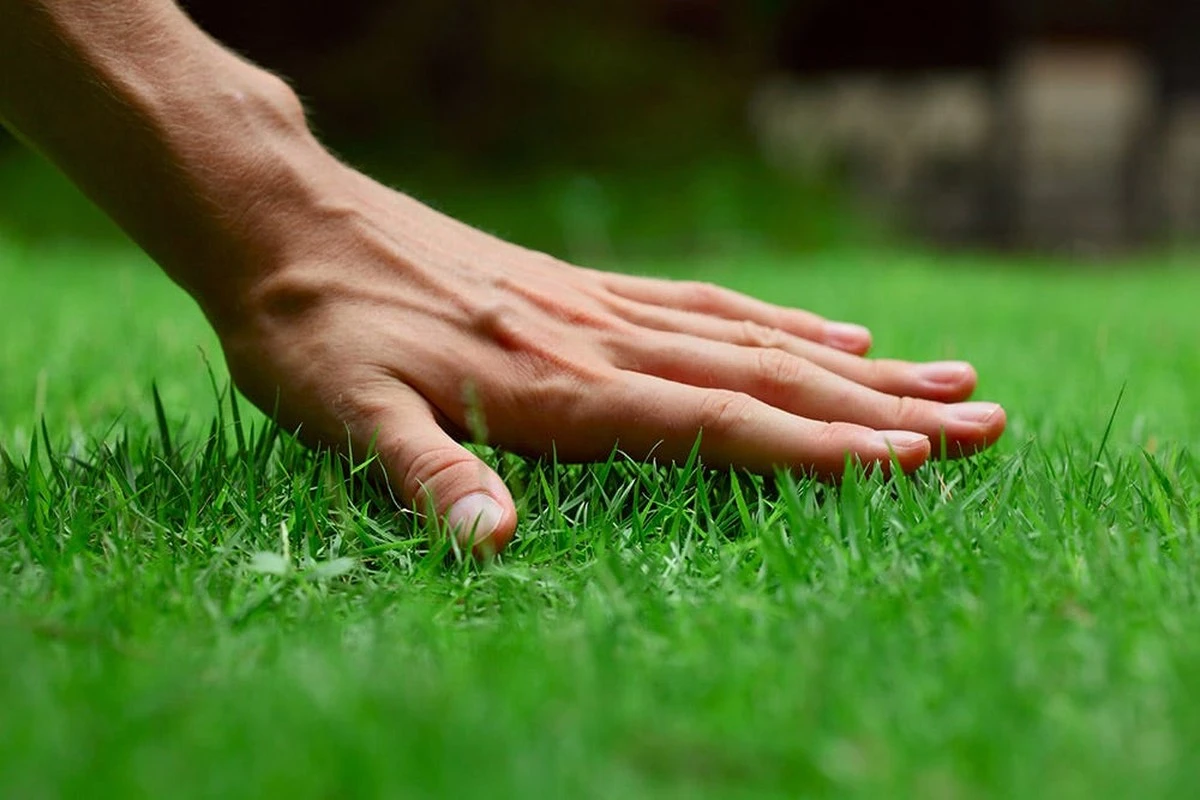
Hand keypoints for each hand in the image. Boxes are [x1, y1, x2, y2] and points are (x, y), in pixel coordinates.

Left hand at [215, 164, 1005, 554]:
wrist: (287, 221)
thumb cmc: (313, 330)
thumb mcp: (345, 416)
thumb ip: (428, 477)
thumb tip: (494, 546)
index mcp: (557, 385)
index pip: (715, 420)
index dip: (817, 448)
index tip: (915, 465)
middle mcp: (599, 339)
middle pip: (765, 376)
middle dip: (879, 411)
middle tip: (985, 423)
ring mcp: (598, 307)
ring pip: (752, 336)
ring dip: (854, 367)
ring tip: (944, 377)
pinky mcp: (582, 289)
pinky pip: (702, 304)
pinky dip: (778, 324)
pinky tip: (827, 335)